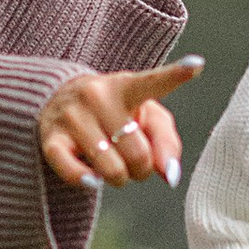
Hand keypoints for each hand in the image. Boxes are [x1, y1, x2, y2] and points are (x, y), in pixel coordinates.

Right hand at [36, 58, 199, 191]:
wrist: (58, 101)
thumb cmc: (115, 113)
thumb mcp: (146, 118)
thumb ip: (167, 143)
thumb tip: (170, 176)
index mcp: (126, 86)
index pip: (154, 83)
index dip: (175, 75)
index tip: (197, 66)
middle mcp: (97, 96)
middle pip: (139, 154)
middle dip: (142, 169)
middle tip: (133, 160)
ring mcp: (72, 117)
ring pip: (112, 170)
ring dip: (119, 179)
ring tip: (113, 165)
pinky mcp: (51, 139)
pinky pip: (73, 173)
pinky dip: (86, 182)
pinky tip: (92, 179)